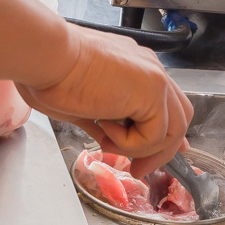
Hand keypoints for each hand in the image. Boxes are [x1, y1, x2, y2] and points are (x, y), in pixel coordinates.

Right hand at [16, 23, 192, 177]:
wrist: (45, 56)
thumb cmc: (49, 74)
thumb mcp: (81, 106)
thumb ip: (104, 121)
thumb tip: (109, 139)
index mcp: (136, 68)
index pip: (166, 105)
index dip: (164, 134)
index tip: (154, 155)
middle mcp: (151, 70)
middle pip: (179, 118)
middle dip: (160, 150)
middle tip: (137, 169)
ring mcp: (156, 79)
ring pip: (173, 130)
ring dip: (141, 148)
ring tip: (107, 141)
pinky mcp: (154, 91)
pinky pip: (156, 135)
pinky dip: (130, 143)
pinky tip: (104, 126)